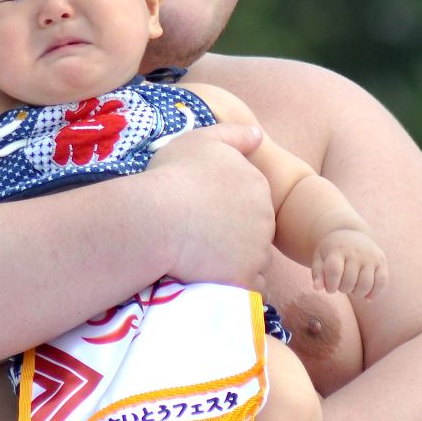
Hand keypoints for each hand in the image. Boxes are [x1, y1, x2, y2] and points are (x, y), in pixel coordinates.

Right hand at [148, 122, 274, 290]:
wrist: (156, 218)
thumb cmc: (173, 176)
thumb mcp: (202, 140)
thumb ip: (234, 134)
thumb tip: (259, 136)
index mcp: (258, 183)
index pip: (251, 200)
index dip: (227, 207)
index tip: (202, 209)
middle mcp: (266, 217)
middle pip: (255, 230)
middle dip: (234, 234)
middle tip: (200, 233)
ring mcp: (258, 249)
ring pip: (254, 259)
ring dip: (235, 260)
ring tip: (201, 256)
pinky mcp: (245, 278)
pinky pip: (250, 286)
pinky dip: (235, 283)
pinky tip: (212, 276)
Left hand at [312, 228, 388, 297]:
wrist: (351, 233)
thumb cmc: (333, 251)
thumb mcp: (320, 258)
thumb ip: (317, 273)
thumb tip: (317, 288)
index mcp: (337, 249)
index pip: (334, 271)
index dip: (331, 285)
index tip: (330, 289)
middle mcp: (355, 251)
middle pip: (349, 281)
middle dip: (343, 289)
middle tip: (341, 286)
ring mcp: (370, 256)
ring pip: (366, 284)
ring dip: (357, 293)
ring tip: (352, 289)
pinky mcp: (381, 261)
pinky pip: (381, 281)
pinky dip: (374, 293)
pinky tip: (367, 297)